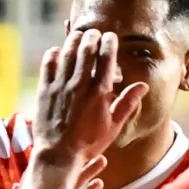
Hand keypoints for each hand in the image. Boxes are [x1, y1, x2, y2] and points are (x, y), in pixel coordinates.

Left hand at [33, 30, 147, 163]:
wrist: (59, 156)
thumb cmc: (88, 143)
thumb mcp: (113, 126)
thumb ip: (127, 103)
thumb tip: (142, 86)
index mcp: (99, 93)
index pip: (106, 57)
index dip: (109, 42)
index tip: (110, 37)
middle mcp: (80, 86)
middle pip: (86, 50)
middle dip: (91, 37)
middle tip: (94, 33)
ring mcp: (60, 87)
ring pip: (67, 53)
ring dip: (73, 41)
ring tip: (78, 36)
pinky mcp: (45, 91)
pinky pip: (48, 65)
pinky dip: (53, 54)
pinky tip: (57, 51)